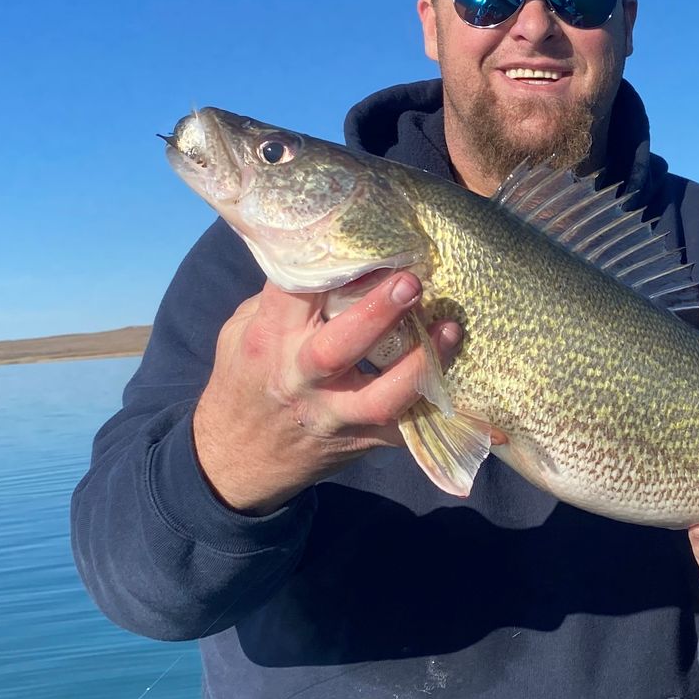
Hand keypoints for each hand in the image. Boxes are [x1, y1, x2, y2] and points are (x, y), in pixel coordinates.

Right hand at [192, 271, 460, 513]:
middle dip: (378, 313)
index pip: (295, 293)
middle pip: (339, 347)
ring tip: (450, 329)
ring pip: (380, 398)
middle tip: (412, 281)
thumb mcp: (242, 332)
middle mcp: (300, 378)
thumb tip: (333, 257)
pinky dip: (432, 404)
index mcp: (269, 340)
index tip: (364, 241)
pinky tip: (459, 377)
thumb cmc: (246, 379)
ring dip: (419, 364)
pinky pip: (404, 427)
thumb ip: (282, 300)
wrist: (238, 458)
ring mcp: (332, 415)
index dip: (329, 264)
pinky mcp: (361, 440)